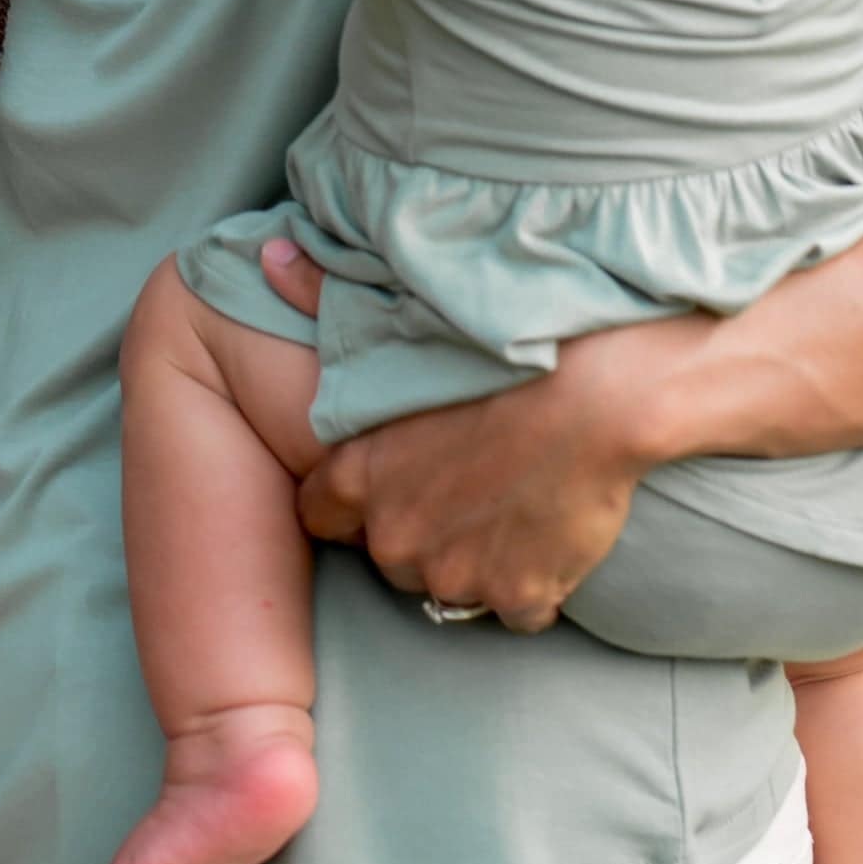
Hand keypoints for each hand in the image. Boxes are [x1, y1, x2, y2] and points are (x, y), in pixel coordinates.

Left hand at [260, 239, 684, 630]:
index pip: (319, 516)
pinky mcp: (520, 595)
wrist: (592, 393)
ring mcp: (459, 575)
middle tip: (458, 487)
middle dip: (416, 531)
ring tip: (506, 505)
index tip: (383, 480)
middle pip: (389, 555)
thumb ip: (318, 294)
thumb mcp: (395, 320)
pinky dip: (530, 582)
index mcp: (357, 477)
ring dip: (473, 559)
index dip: (351, 499)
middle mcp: (396, 538)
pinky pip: (516, 606)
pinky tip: (546, 535)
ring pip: (452, 584)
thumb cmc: (492, 350)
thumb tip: (270, 256)